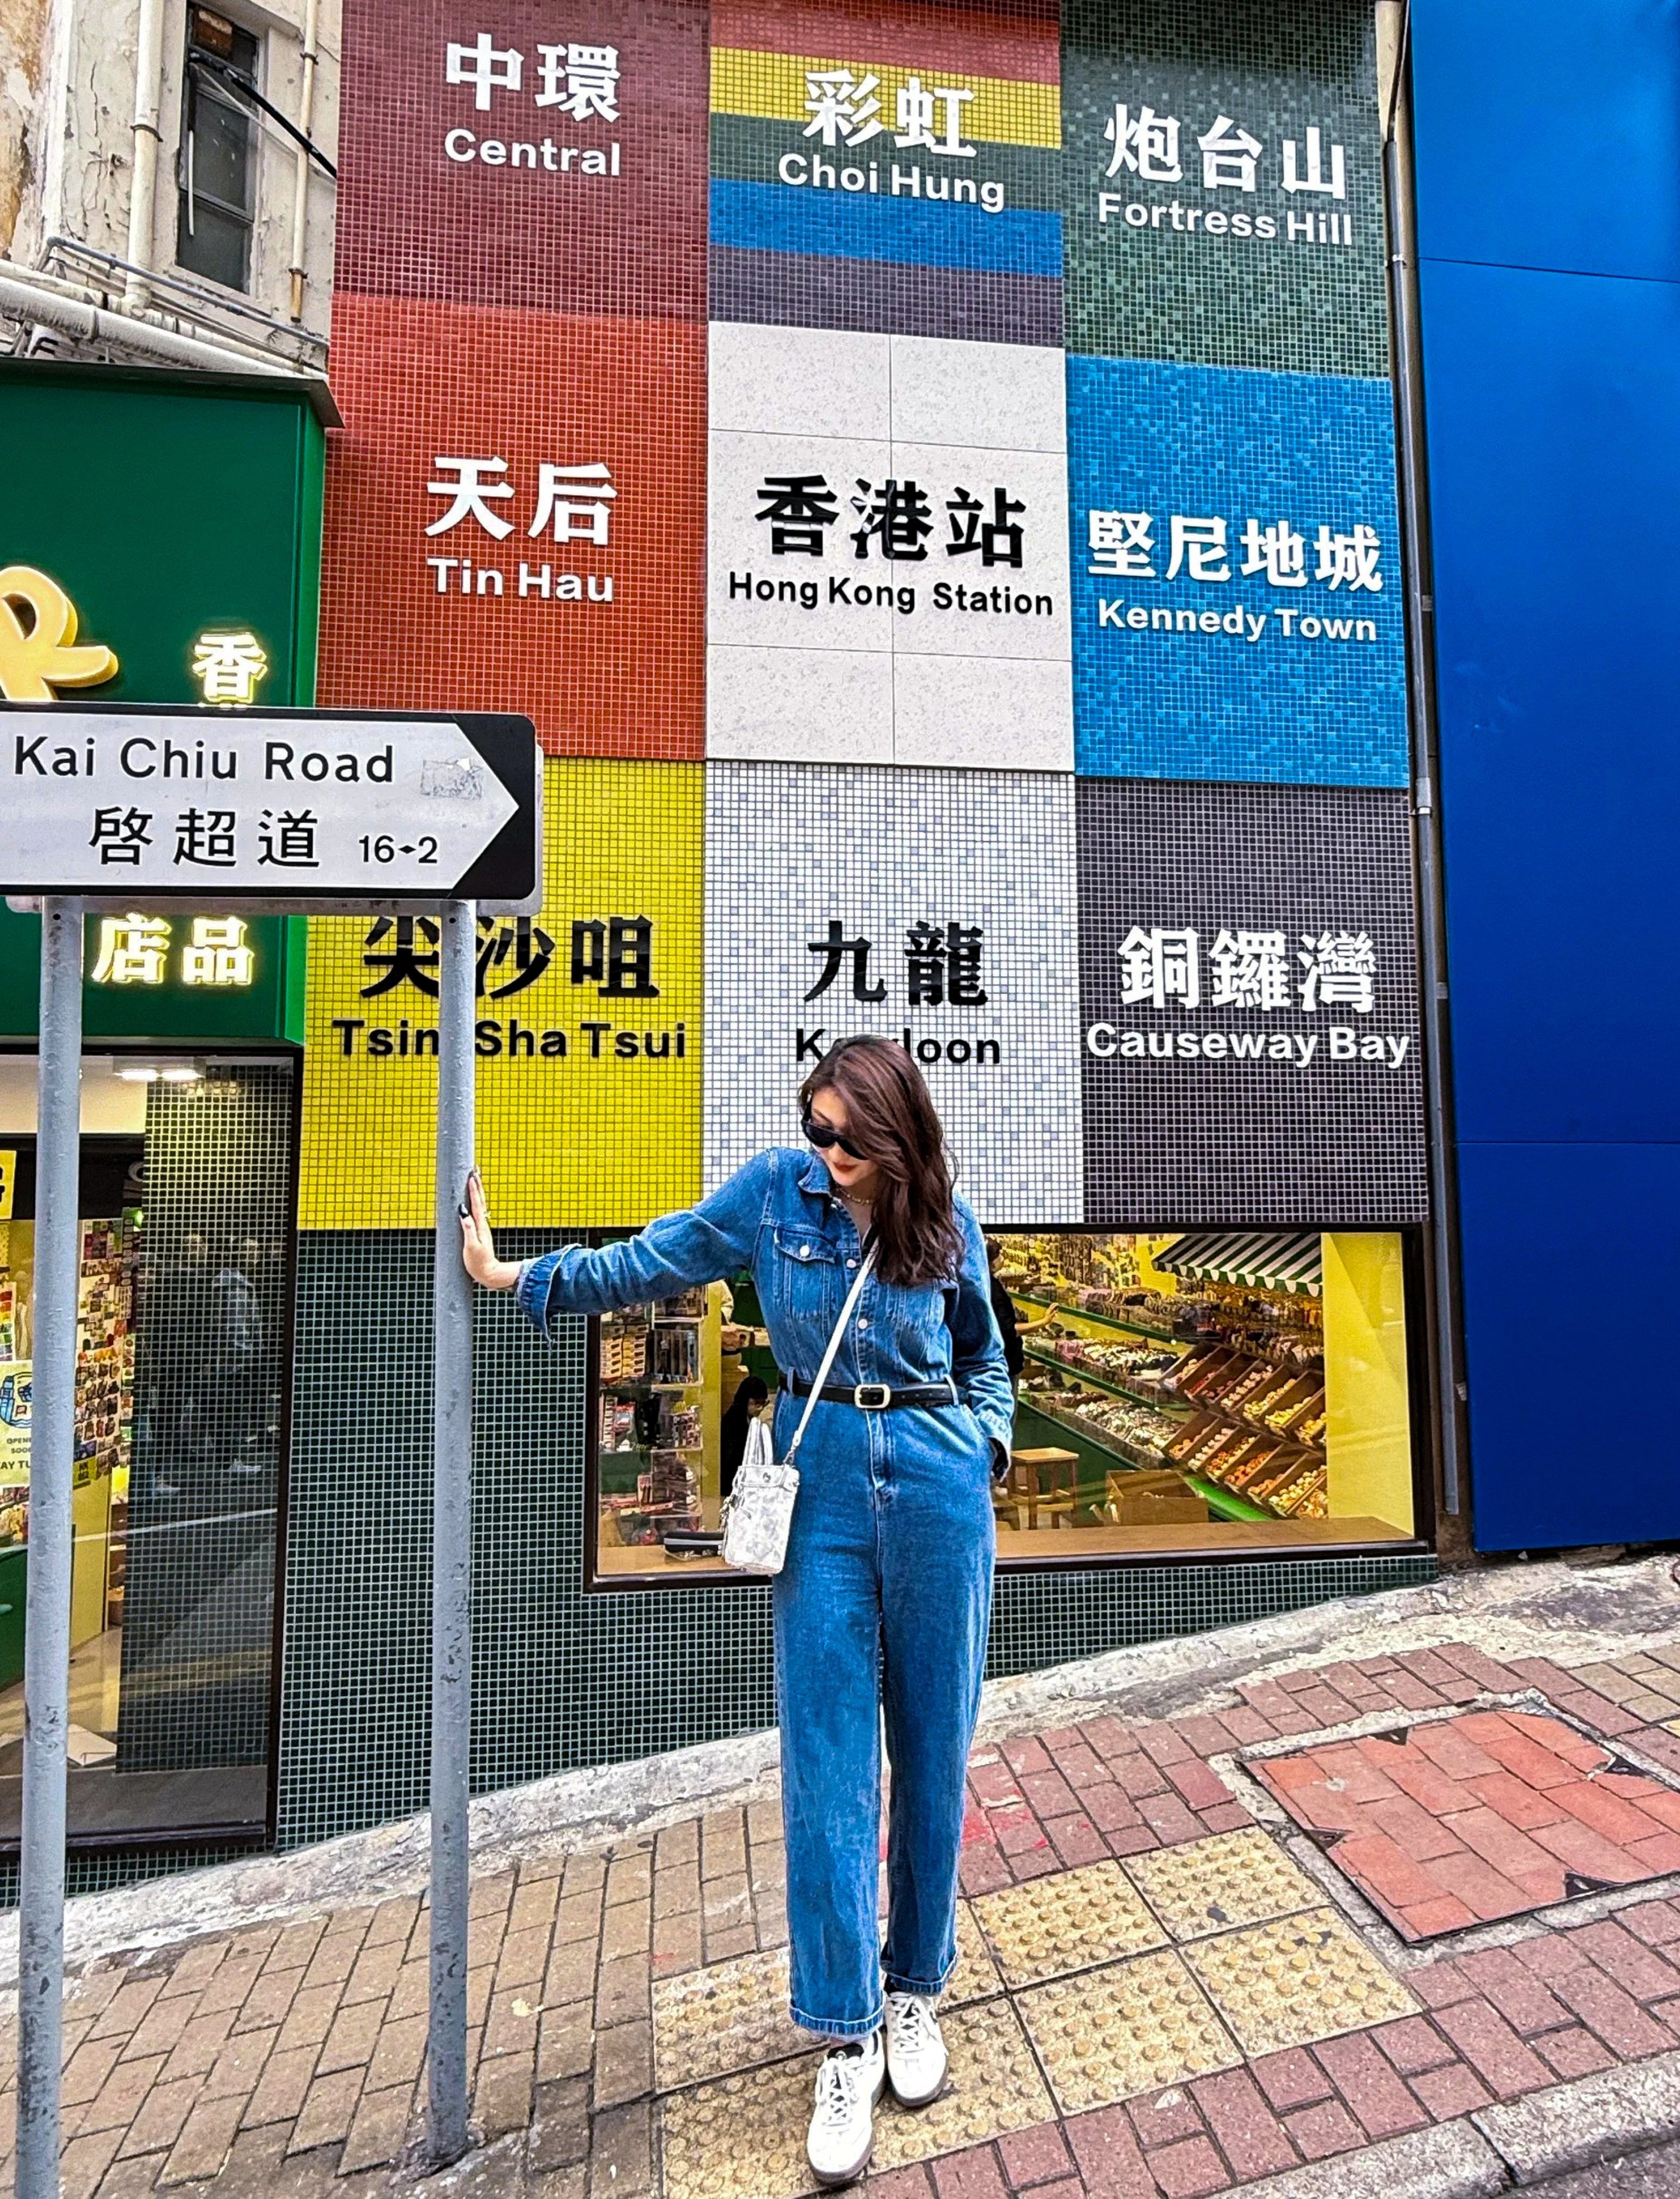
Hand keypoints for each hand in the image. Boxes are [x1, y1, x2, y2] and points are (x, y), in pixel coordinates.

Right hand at [460, 1170, 520, 1290]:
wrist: (488, 1273)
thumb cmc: (478, 1263)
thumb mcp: (471, 1247)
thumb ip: (468, 1229)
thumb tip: (463, 1212)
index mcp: (480, 1226)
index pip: (476, 1204)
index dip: (473, 1190)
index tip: (471, 1177)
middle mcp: (482, 1224)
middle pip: (480, 1200)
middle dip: (477, 1185)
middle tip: (475, 1170)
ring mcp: (481, 1227)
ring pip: (480, 1205)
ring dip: (478, 1191)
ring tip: (475, 1179)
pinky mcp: (479, 1231)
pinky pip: (477, 1212)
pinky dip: (476, 1202)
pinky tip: (474, 1200)